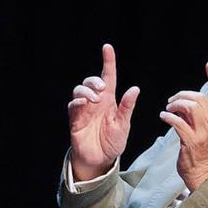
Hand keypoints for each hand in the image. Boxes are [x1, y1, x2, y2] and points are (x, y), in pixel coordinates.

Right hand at [67, 43, 140, 181]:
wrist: (100, 159)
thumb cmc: (113, 141)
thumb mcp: (124, 124)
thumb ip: (127, 107)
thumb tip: (135, 89)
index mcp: (109, 100)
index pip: (109, 77)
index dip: (108, 61)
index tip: (107, 48)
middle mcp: (96, 102)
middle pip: (91, 81)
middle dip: (94, 80)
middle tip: (102, 90)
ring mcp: (84, 110)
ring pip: (79, 90)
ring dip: (86, 90)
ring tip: (94, 100)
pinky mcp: (75, 119)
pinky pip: (73, 105)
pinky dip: (77, 101)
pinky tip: (84, 103)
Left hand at [158, 62, 207, 189]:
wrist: (205, 174)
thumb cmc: (203, 152)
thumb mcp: (207, 131)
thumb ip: (200, 115)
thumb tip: (186, 102)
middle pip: (199, 98)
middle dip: (182, 95)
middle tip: (171, 100)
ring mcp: (204, 133)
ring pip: (190, 108)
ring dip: (175, 105)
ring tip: (168, 109)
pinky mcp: (191, 142)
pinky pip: (178, 123)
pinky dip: (168, 117)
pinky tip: (163, 117)